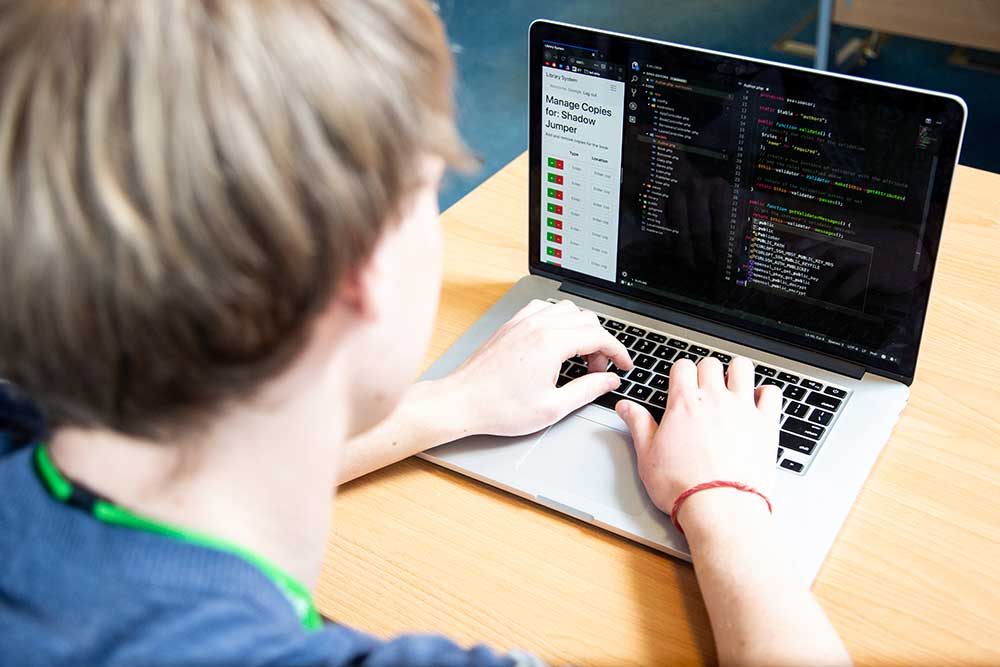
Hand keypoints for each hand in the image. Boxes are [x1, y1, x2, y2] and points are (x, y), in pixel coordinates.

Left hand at [443, 299, 633, 436]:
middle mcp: (537, 325)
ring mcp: (522, 321)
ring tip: (577, 358)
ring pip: (567, 310)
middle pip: (586, 319)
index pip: (599, 335)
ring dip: (580, 330)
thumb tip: (609, 381)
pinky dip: (558, 322)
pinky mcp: (511, 324)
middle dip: (600, 343)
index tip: (623, 365)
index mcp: (551, 342)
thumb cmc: (500, 407)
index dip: (618, 351)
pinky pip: (544, 310)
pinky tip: (555, 344)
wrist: (462, 401)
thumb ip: (588, 390)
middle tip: (597, 371)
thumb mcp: (553, 407)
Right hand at [614, 356, 780, 531]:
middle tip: (704, 389)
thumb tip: (625, 407)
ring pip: (742, 367)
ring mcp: (742, 409)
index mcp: (684, 404)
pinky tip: (758, 403)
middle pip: (711, 363)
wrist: (719, 507)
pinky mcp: (766, 424)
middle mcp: (714, 399)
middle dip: (706, 372)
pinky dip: (766, 393)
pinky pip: (772, 393)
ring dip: (736, 372)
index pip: (682, 367)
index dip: (680, 373)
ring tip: (732, 386)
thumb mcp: (648, 456)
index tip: (681, 384)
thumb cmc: (683, 486)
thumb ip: (638, 425)